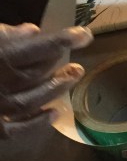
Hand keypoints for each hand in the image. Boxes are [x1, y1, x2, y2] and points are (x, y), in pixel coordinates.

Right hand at [0, 24, 92, 138]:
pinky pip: (16, 129)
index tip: (84, 34)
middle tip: (78, 67)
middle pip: (33, 75)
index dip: (61, 41)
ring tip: (72, 80)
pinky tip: (54, 114)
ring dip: (53, 90)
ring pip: (29, 101)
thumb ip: (3, 35)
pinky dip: (36, 123)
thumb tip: (33, 31)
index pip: (33, 48)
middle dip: (58, 68)